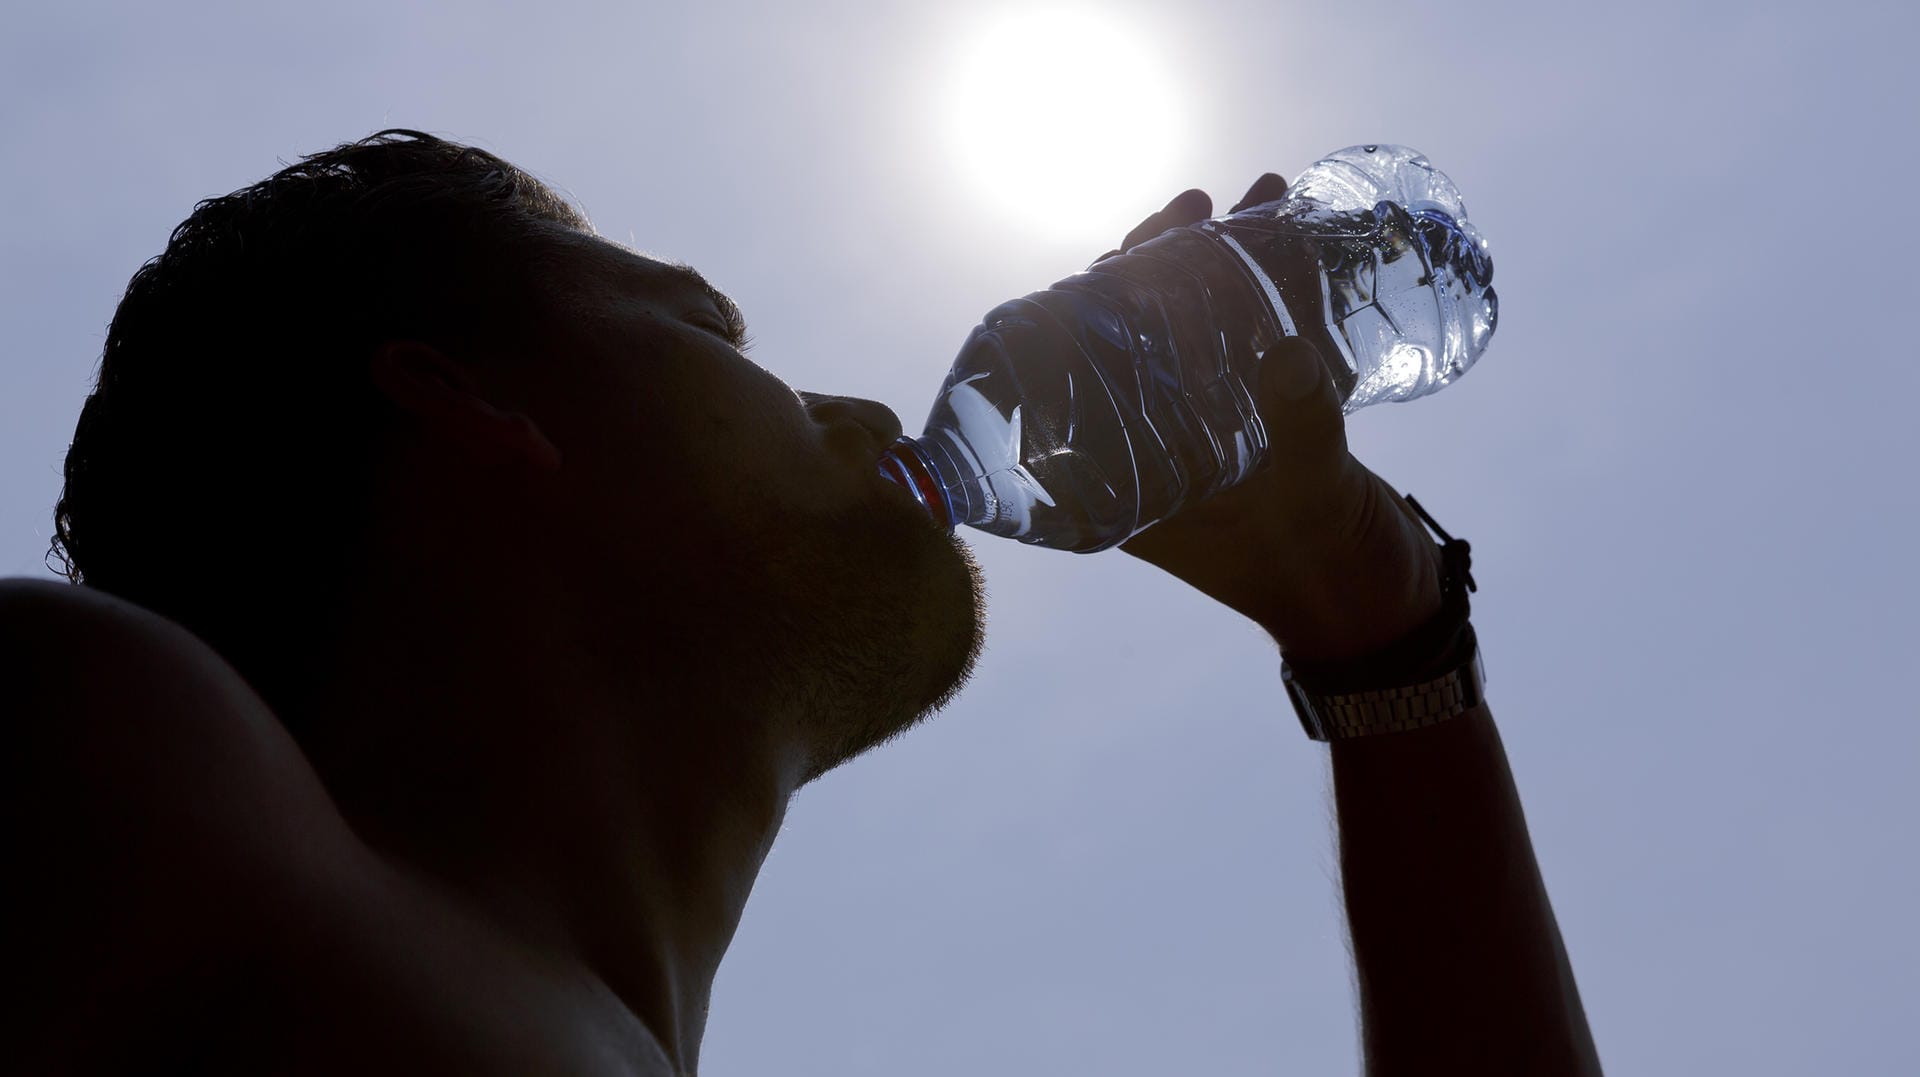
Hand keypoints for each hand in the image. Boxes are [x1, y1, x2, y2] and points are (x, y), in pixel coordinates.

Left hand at [1110, 176, 1445, 661]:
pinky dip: (1272, 289)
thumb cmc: (1328, 573)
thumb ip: (1302, 426)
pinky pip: (1253, 342)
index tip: (1122, 250)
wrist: (1386, 610)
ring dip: (1222, 263)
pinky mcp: (1263, 421)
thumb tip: (1286, 352)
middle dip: (1162, 264)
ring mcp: (1212, 433)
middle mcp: (1159, 451)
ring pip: (1197, 331)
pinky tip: (1294, 233)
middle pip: (1135, 339)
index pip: (1081, 378)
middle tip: (1195, 208)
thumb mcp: (1311, 498)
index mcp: (1130, 482)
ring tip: (1258, 200)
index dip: (1090, 305)